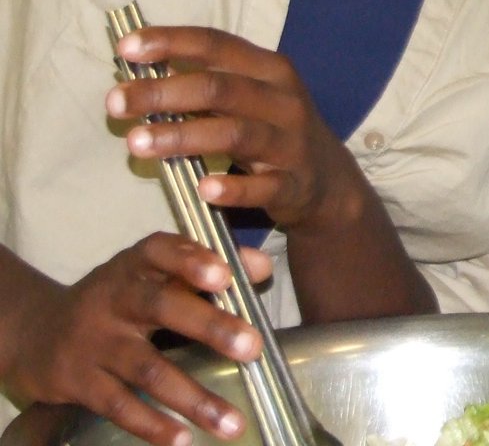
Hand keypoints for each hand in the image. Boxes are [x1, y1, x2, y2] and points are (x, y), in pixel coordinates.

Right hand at [0, 236, 270, 445]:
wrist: (38, 333)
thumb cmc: (120, 299)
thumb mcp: (154, 274)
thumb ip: (208, 267)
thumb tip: (261, 267)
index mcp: (137, 264)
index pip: (162, 251)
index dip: (192, 260)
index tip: (225, 275)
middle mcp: (114, 298)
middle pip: (161, 307)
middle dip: (210, 327)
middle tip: (253, 347)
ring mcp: (94, 341)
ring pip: (147, 368)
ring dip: (193, 397)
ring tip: (233, 422)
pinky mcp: (78, 381)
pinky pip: (118, 404)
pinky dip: (151, 424)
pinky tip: (183, 439)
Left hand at [106, 26, 362, 234]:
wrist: (328, 182)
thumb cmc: (273, 130)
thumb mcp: (251, 98)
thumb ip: (206, 83)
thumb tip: (138, 70)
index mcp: (270, 69)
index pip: (218, 45)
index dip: (172, 42)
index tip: (126, 47)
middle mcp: (283, 100)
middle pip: (220, 88)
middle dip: (164, 92)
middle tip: (114, 103)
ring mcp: (291, 142)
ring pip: (236, 133)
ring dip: (183, 136)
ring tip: (135, 144)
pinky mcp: (294, 184)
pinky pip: (263, 186)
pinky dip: (233, 187)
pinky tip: (202, 188)